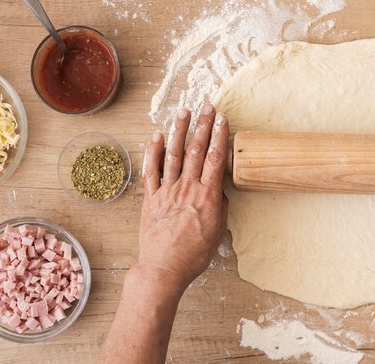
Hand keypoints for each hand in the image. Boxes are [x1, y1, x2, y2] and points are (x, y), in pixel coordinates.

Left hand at [137, 103, 228, 295]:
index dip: (219, 136)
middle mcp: (187, 188)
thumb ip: (219, 206)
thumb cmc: (194, 255)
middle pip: (196, 150)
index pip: (215, 158)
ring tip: (184, 112)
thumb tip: (218, 190)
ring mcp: (167, 191)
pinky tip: (157, 137)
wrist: (164, 268)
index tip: (222, 119)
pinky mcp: (151, 198)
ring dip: (179, 131)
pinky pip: (151, 171)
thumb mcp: (217, 231)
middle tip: (207, 107)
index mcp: (207, 195)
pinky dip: (154, 152)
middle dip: (203, 126)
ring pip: (174, 154)